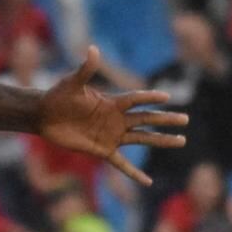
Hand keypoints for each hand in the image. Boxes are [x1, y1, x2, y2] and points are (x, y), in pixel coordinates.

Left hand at [35, 50, 187, 187]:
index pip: (136, 99)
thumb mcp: (72, 83)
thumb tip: (92, 49)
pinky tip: (148, 182)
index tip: (167, 97)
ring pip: (142, 139)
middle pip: (146, 119)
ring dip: (161, 140)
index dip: (150, 97)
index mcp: (112, 102)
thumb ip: (85, 69)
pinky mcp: (102, 150)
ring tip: (181, 140)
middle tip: (185, 119)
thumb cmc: (58, 96)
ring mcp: (111, 136)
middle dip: (166, 119)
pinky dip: (134, 174)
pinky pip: (122, 164)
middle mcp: (116, 119)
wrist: (45, 116)